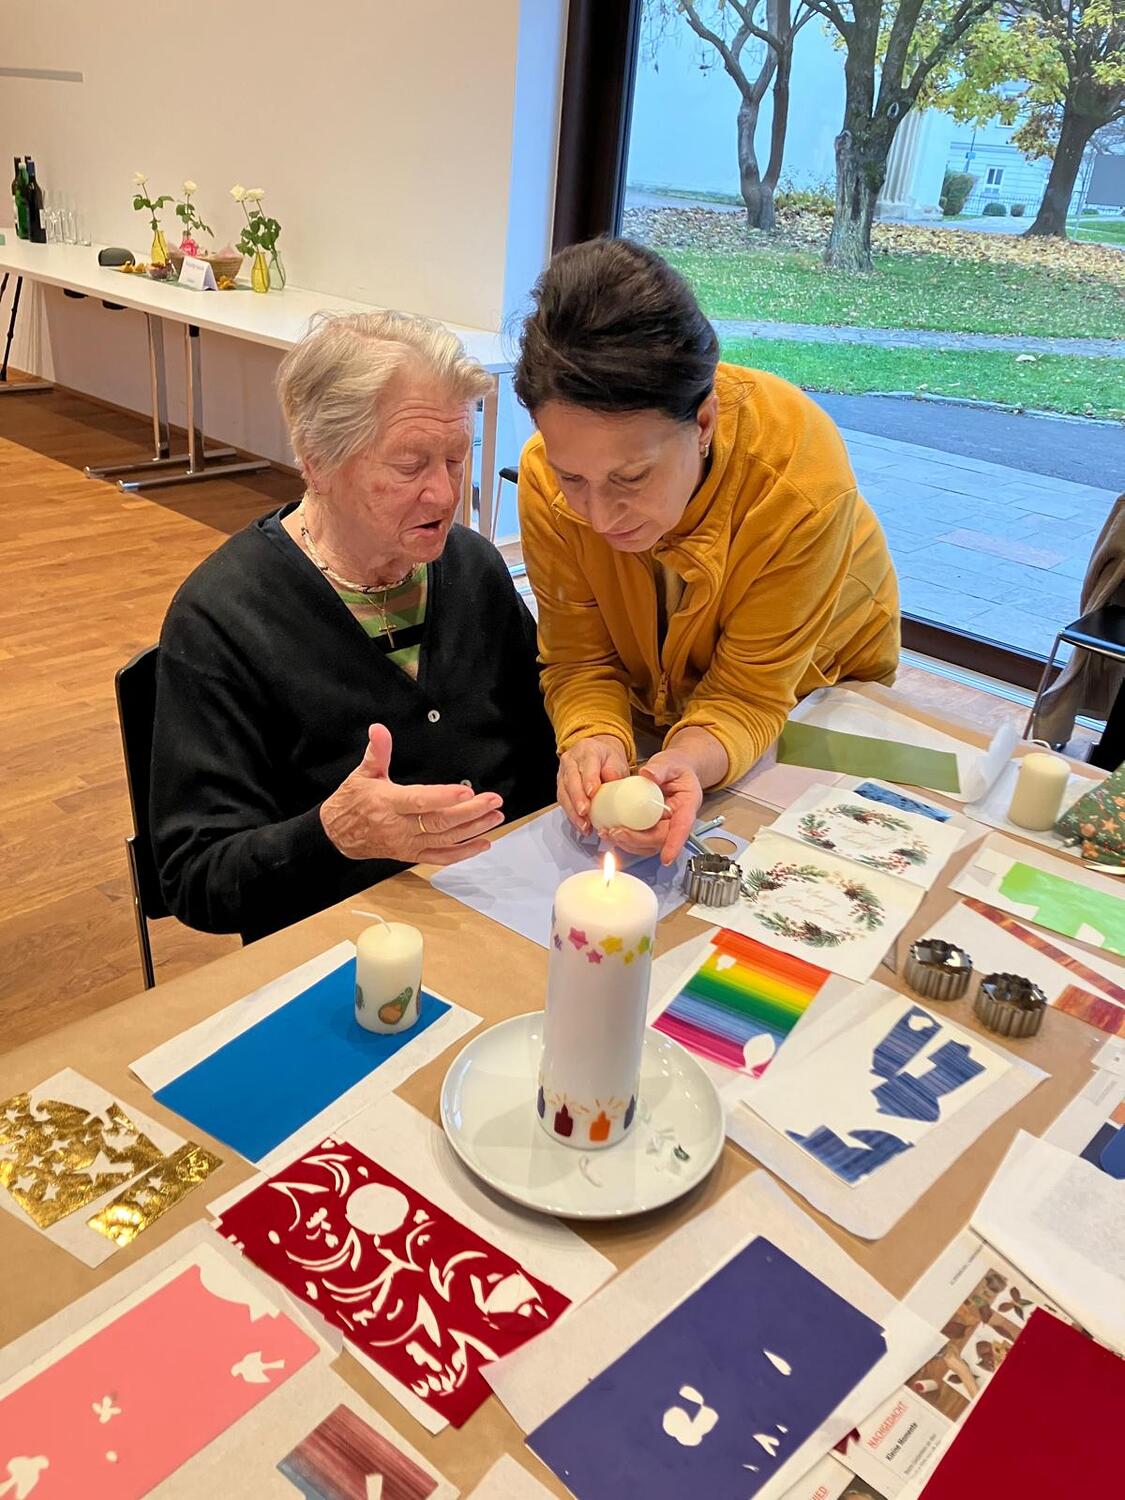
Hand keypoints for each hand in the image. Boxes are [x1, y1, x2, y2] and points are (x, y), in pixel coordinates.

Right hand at [321, 724, 503, 866]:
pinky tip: (483, 843)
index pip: (420, 801)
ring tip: (495, 817)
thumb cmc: (352, 803)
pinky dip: (464, 852)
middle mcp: (400, 827)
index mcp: (389, 804)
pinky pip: (441, 857)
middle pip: (440, 821)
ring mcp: (408, 843)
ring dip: (473, 829)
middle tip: (493, 801)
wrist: (336, 836)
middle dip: (471, 812)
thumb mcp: (362, 774)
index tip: (466, 792)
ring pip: (445, 839)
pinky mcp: (412, 854)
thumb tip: (378, 730)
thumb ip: (377, 752)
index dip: (444, 797)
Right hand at [557, 734, 630, 836]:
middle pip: (571, 780)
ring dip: (572, 811)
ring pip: (564, 792)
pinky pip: (563, 801)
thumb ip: (614, 769)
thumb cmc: (607, 759)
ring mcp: (563, 773)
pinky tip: (580, 824)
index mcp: (587, 750)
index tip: (592, 792)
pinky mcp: (560, 785)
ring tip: (583, 824)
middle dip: (577, 798)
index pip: (587, 764)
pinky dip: (571, 815)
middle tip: (584, 812)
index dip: (589, 779)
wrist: (597, 755)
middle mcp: (571, 760)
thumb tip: (612, 780)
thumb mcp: (616, 760)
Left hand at [604, 749, 702, 865]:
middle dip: (637, 840)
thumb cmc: (677, 767)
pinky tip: (610, 831)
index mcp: (687, 806)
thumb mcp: (670, 762)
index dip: (674, 844)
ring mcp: (663, 826)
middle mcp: (676, 821)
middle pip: (660, 839)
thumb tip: (648, 773)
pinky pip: (639, 841)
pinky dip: (624, 840)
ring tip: (608, 832)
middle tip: (616, 832)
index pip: (682, 828)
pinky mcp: (651, 828)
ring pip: (648, 845)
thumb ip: (660, 767)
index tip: (666, 858)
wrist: (675, 770)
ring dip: (627, 843)